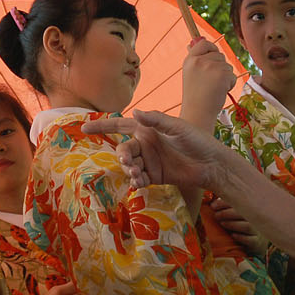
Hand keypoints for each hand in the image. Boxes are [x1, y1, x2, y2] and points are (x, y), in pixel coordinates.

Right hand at [82, 110, 226, 191]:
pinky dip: (135, 181)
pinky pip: (138, 179)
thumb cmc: (197, 140)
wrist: (211, 164)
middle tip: (128, 161)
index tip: (84, 127)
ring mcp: (149, 161)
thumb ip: (156, 120)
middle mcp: (146, 144)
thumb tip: (135, 113)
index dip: (102, 126)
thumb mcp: (177, 127)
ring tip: (136, 173)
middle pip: (123, 149)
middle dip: (122, 155)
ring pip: (129, 165)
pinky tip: (138, 182)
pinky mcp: (154, 176)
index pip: (120, 125)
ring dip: (129, 169)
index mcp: (148, 129)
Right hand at [180, 37, 235, 125]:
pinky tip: (219, 92)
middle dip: (219, 67)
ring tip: (213, 89)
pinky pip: (232, 75)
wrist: (198, 113)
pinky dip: (229, 85)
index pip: (203, 43)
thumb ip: (196, 59)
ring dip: (225, 77)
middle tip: (210, 83)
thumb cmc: (195, 96)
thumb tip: (196, 41)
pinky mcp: (222, 74)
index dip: (211, 48)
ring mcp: (211, 66)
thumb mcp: (190, 74)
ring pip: (227, 66)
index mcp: (189, 60)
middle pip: (219, 55)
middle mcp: (199, 61)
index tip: (212, 57)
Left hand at [210, 197, 266, 255]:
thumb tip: (212, 204)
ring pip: (247, 226)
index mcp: (249, 210)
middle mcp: (255, 220)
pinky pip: (251, 240)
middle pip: (242, 214)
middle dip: (226, 213)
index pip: (237, 203)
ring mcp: (257, 231)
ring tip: (222, 223)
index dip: (224, 203)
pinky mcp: (257, 243)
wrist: (257, 243)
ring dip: (232, 224)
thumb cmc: (243, 228)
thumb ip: (228, 209)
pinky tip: (233, 235)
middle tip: (216, 215)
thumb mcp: (237, 217)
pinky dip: (241, 237)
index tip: (213, 206)